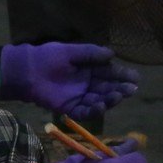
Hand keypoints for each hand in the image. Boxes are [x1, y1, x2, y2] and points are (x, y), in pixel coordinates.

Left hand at [0, 42, 138, 116]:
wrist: (27, 70)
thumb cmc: (48, 57)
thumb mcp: (71, 51)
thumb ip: (91, 53)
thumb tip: (112, 54)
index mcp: (89, 69)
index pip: (109, 73)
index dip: (122, 75)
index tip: (135, 77)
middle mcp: (87, 84)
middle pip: (107, 88)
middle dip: (120, 88)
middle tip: (132, 89)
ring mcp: (79, 97)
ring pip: (99, 100)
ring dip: (110, 99)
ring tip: (119, 96)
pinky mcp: (69, 108)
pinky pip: (85, 111)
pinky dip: (94, 110)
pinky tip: (102, 106)